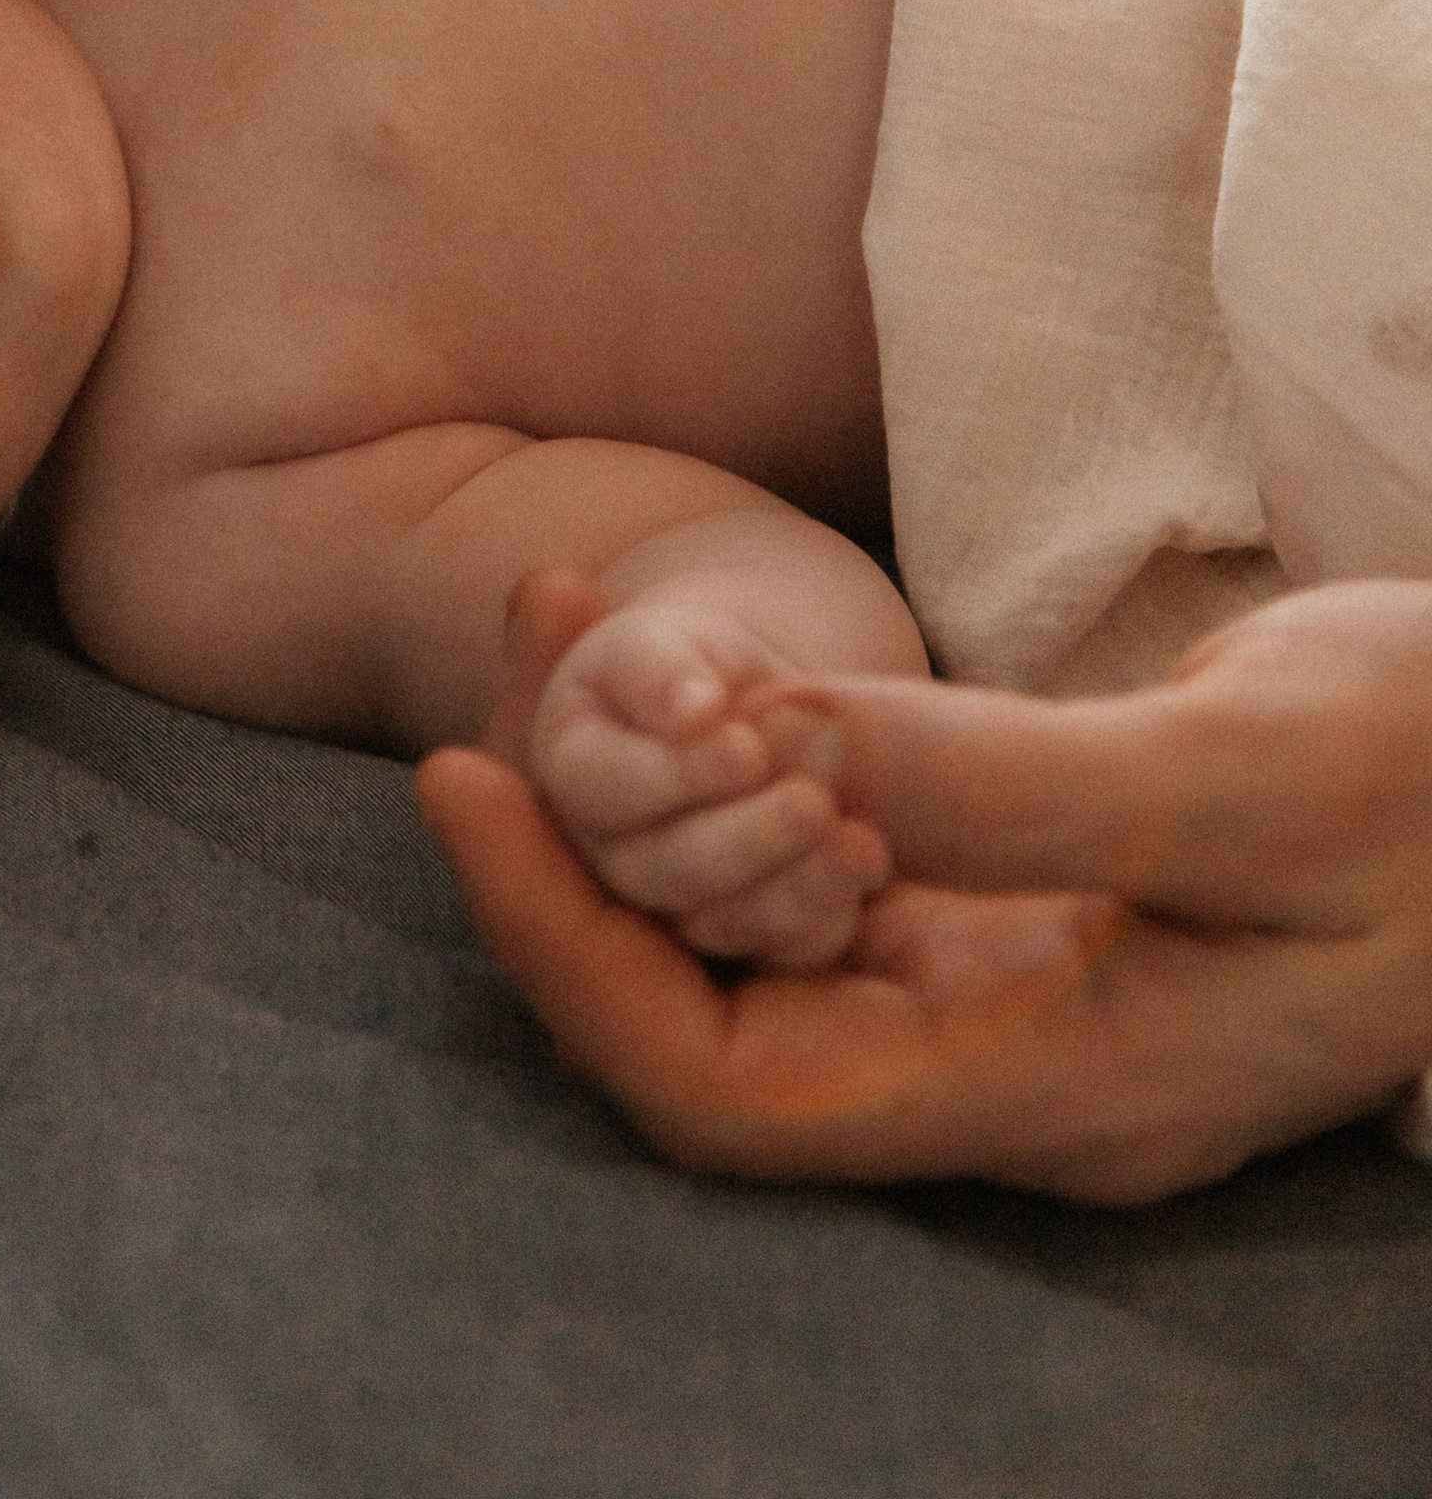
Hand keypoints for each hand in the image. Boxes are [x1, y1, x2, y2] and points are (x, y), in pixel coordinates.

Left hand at [422, 574, 1431, 1201]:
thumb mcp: (1248, 768)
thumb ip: (1021, 782)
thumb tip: (785, 748)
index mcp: (1059, 1092)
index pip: (732, 1095)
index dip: (573, 957)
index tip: (464, 783)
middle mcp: (1005, 1076)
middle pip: (707, 1020)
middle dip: (574, 852)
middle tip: (511, 644)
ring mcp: (1003, 1001)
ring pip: (747, 939)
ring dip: (636, 796)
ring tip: (566, 616)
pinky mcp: (1007, 916)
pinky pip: (812, 874)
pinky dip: (729, 772)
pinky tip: (692, 659)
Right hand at [527, 588, 888, 970]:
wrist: (741, 719)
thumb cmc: (689, 669)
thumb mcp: (665, 643)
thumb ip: (660, 668)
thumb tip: (693, 710)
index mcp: (575, 769)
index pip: (606, 784)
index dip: (679, 772)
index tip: (750, 746)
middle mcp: (610, 854)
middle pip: (664, 866)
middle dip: (746, 838)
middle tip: (813, 804)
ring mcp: (668, 908)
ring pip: (719, 923)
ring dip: (792, 890)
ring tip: (859, 846)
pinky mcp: (736, 940)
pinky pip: (775, 952)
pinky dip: (822, 919)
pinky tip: (865, 871)